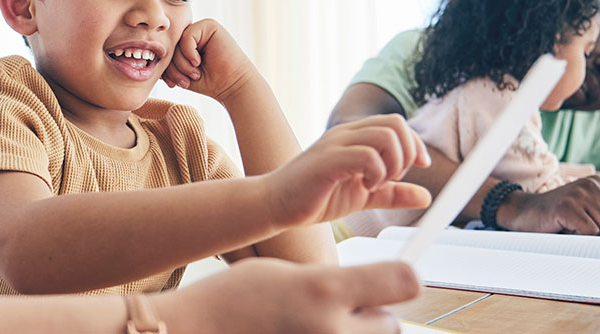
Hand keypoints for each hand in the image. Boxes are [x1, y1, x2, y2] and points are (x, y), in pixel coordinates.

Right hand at [156, 258, 419, 333]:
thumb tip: (370, 288)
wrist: (194, 332)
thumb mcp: (283, 272)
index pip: (405, 281)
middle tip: (339, 310)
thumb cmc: (233, 299)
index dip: (402, 277)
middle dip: (372, 315)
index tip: (393, 277)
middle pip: (390, 323)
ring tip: (317, 327)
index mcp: (323, 289)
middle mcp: (331, 330)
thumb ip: (330, 280)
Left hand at [161, 19, 253, 101]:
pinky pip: (187, 36)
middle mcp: (194, 33)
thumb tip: (147, 59)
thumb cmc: (209, 82)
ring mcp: (202, 28)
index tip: (173, 84)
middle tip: (184, 82)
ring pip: (177, 42)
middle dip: (173, 67)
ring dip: (181, 63)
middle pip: (170, 46)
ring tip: (194, 74)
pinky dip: (189, 53)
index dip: (167, 67)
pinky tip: (198, 63)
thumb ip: (168, 63)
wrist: (232, 86)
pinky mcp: (210, 25)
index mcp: (187, 43)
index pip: (167, 50)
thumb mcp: (182, 73)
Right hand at [264, 115, 431, 225]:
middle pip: (395, 124)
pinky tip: (364, 187)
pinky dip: (376, 174)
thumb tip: (426, 196)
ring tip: (377, 183)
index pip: (396, 123)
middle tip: (394, 178)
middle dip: (407, 153)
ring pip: (385, 137)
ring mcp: (335, 144)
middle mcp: (346, 134)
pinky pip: (366, 156)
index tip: (420, 167)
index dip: (415, 144)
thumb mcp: (363, 196)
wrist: (276, 204)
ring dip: (392, 164)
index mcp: (354, 137)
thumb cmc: (315, 196)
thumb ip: (393, 194)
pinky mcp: (327, 160)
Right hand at [497, 175, 599, 234]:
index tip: (592, 221)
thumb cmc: (560, 215)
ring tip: (571, 225)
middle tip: (580, 224)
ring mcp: (579, 195)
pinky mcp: (567, 208)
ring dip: (589, 235)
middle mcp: (592, 184)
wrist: (524, 213)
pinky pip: (590, 233)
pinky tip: (564, 227)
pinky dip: (578, 237)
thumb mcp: (593, 214)